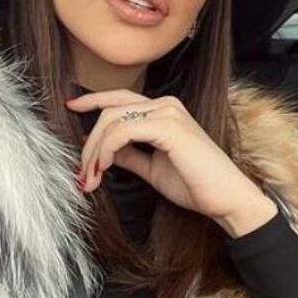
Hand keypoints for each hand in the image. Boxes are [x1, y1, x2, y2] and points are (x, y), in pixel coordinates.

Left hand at [67, 89, 276, 236]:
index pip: (121, 99)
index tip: (71, 106)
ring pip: (113, 120)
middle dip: (88, 143)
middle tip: (82, 174)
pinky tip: (104, 168)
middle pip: (110, 110)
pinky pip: (123, 131)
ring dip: (93, 151)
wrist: (226, 198)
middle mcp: (166, 105)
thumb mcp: (153, 168)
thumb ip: (130, 155)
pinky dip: (106, 150)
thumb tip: (104, 151)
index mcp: (164, 111)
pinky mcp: (169, 127)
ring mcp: (168, 113)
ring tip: (91, 177)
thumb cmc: (196, 185)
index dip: (93, 100)